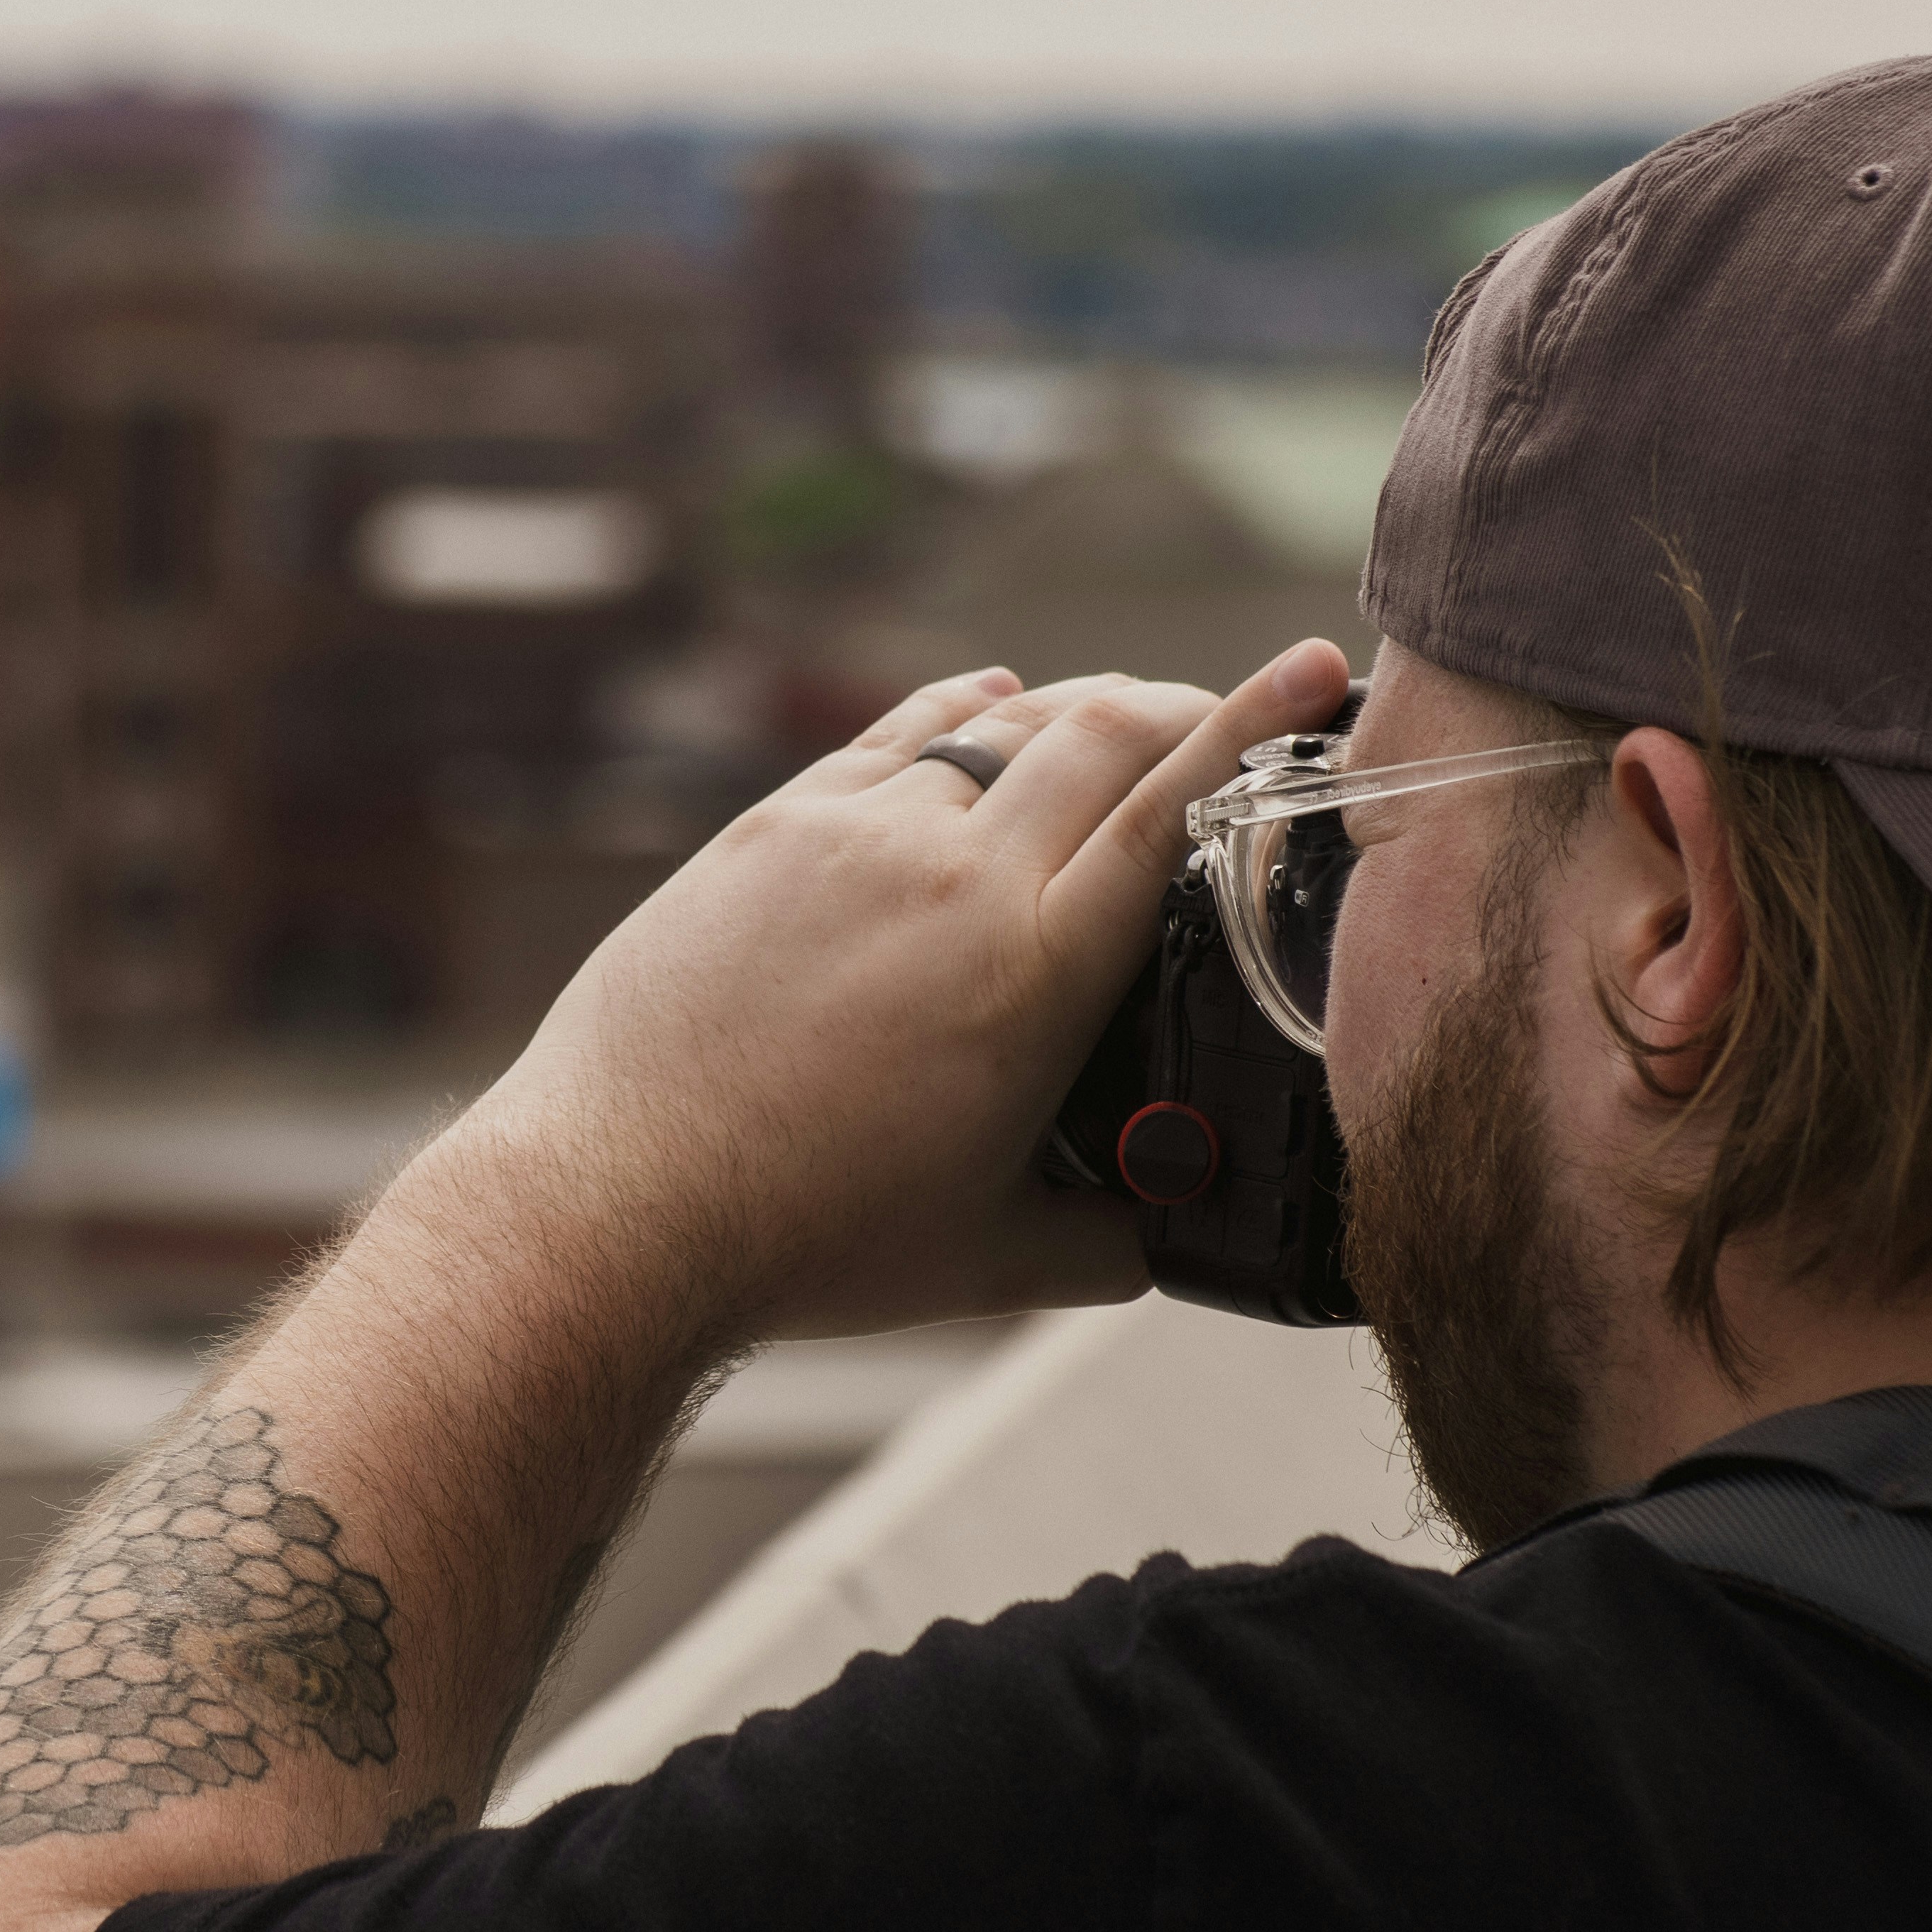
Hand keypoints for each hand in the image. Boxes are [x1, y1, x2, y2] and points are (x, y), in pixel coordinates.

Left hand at [425, 637, 1360, 1344]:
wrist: (616, 1202)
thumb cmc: (807, 1241)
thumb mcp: (994, 1261)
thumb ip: (1109, 1239)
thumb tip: (1169, 1234)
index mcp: (1037, 973)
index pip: (1176, 808)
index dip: (1257, 727)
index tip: (1315, 670)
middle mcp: (957, 874)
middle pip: (1105, 733)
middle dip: (1184, 706)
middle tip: (1227, 714)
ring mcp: (858, 836)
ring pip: (1003, 723)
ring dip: (1077, 710)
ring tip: (1121, 721)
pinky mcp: (774, 828)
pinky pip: (898, 732)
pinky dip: (967, 706)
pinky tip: (995, 695)